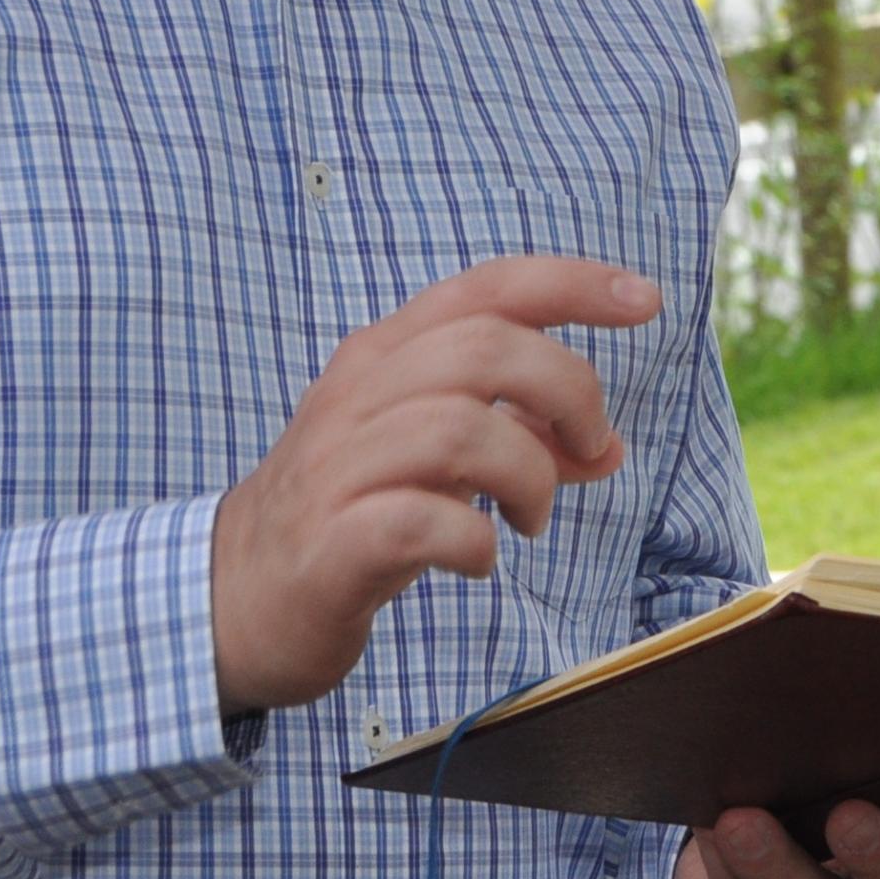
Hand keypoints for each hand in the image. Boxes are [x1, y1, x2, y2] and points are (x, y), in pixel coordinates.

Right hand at [209, 257, 657, 718]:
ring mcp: (340, 466)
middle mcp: (361, 393)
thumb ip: (520, 439)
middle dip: (566, 393)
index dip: (572, 284)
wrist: (235, 594)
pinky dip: (475, 540)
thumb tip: (608, 444)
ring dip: (528, 475)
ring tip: (530, 518)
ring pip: (460, 429)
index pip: (487, 288)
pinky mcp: (333, 543)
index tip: (644, 300)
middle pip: (485, 348)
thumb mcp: (439, 460)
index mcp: (387, 355)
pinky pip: (424, 522)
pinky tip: (479, 559)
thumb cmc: (351, 512)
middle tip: (588, 452)